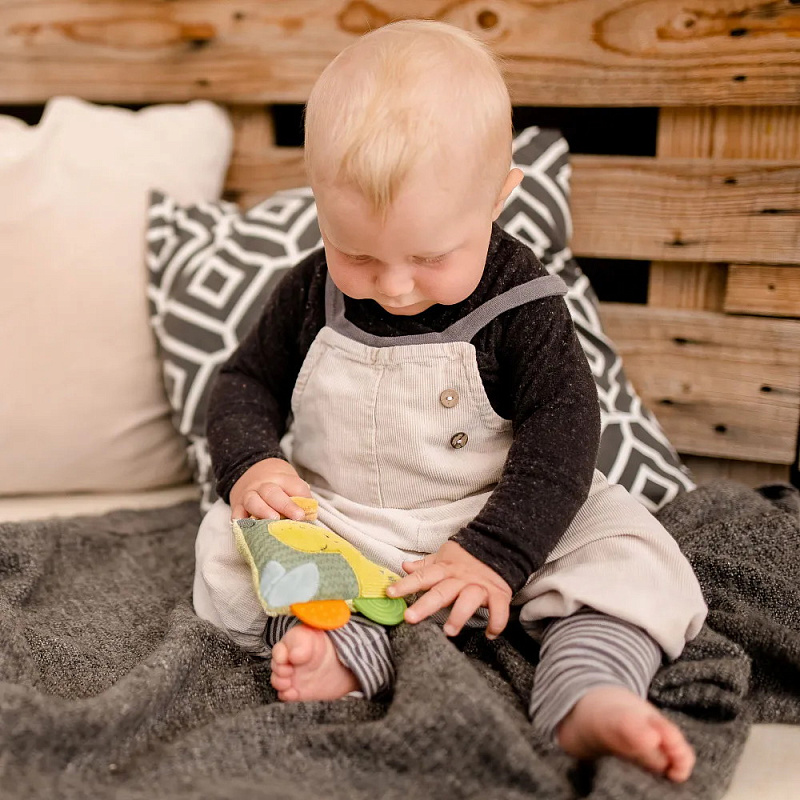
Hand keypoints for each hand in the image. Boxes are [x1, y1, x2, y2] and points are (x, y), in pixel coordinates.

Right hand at [229, 458, 311, 520]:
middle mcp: (263, 485)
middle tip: (297, 517)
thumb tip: (310, 515)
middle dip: (286, 505)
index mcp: (281, 478)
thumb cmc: (277, 484)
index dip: (302, 498)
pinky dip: (241, 522)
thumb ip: (300, 497)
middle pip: (272, 492)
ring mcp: (248, 495)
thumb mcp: (291, 483)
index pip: (293, 486)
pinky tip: (248, 530)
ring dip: (263, 511)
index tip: (306, 512)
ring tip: (273, 520)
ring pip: (253, 500)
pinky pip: (237, 513)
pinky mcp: (237, 506)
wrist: (251, 471)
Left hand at [386, 541, 511, 638]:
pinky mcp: (499, 594)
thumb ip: (424, 566)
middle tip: (410, 617)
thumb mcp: (443, 557)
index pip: (422, 576)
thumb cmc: (466, 558)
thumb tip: (404, 566)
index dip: (405, 584)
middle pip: (441, 592)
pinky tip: (489, 634)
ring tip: (449, 631)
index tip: (389, 593)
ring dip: (459, 615)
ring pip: (468, 600)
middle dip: (425, 605)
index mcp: (444, 569)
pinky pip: (499, 609)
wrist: (499, 547)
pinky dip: (496, 622)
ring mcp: (479, 586)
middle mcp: (460, 578)